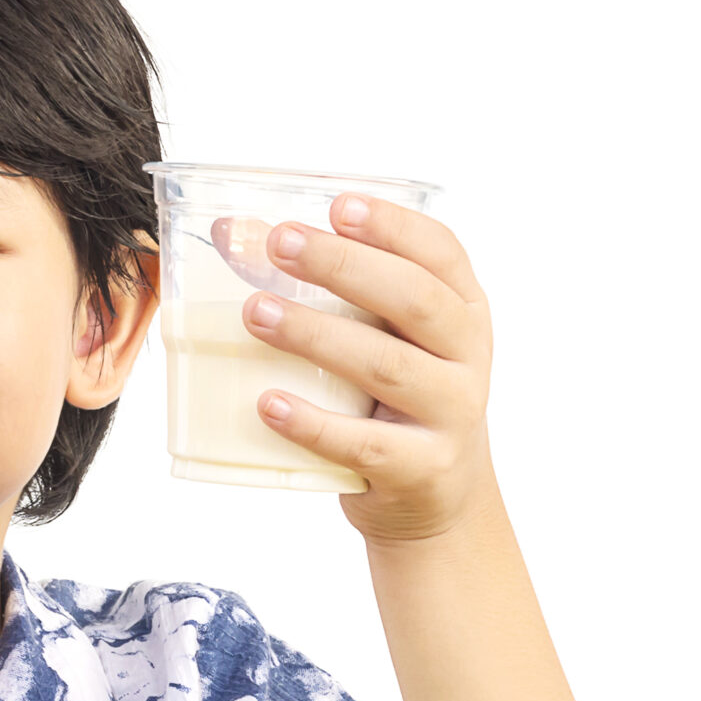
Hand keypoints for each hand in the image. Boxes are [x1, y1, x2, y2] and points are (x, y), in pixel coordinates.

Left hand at [242, 195, 499, 542]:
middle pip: (412, 299)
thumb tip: (232, 235)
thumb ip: (333, 290)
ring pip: (386, 366)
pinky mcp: (421, 467)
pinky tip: (269, 404)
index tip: (337, 205)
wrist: (438, 495)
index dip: (392, 225)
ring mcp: (451, 414)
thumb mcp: (387, 338)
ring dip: (315, 335)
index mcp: (464, 309)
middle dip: (343, 265)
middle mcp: (468, 356)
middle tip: (280, 242)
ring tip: (255, 313)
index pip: (440, 252)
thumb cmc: (396, 398)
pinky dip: (313, 423)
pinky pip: (364, 443)